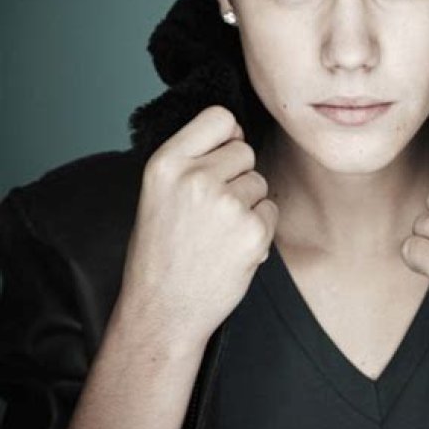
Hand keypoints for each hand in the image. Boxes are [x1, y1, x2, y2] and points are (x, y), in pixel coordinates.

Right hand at [118, 105, 277, 349]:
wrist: (162, 311)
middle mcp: (196, 179)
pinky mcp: (253, 232)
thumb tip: (237, 133)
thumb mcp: (157, 193)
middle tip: (211, 209)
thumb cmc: (159, 253)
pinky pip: (271, 210)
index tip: (219, 156)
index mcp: (166, 164)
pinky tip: (231, 248)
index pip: (219, 117)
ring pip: (259, 182)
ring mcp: (227, 205)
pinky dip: (259, 228)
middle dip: (237, 175)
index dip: (226, 137)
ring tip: (217, 233)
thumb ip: (192, 159)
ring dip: (248, 204)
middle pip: (245, 150)